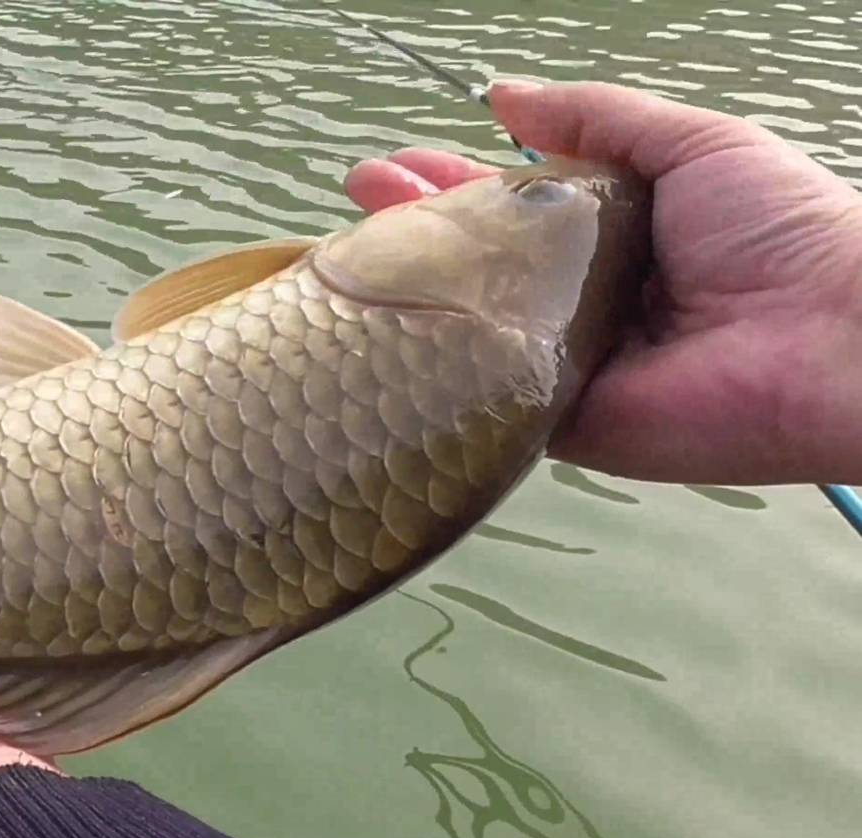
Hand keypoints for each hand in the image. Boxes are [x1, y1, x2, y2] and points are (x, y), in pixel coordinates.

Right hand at [345, 81, 861, 485]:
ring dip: (408, 294)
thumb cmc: (780, 228)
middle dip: (411, 229)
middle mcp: (577, 299)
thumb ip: (596, 118)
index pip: (507, 205)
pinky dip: (433, 368)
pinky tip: (380, 336)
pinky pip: (483, 395)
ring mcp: (561, 363)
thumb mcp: (690, 143)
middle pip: (475, 264)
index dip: (447, 183)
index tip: (387, 168)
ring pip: (467, 328)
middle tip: (356, 197)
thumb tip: (501, 94)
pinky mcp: (557, 420)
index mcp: (609, 233)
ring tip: (346, 255)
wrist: (830, 336)